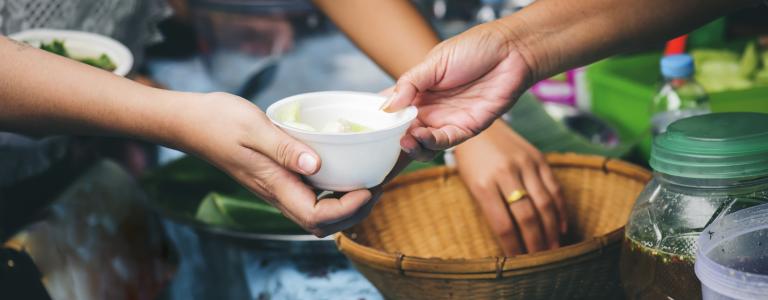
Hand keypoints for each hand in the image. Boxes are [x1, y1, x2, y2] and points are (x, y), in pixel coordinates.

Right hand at [176, 92, 374, 236]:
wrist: (192, 122)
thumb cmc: (219, 121)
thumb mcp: (254, 128)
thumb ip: (284, 148)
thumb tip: (316, 166)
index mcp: (274, 186)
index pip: (318, 218)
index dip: (349, 210)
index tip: (369, 187)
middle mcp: (278, 194)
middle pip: (324, 224)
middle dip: (356, 212)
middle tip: (379, 185)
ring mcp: (278, 188)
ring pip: (320, 214)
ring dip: (348, 205)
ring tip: (370, 180)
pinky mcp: (278, 179)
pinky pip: (312, 196)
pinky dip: (335, 192)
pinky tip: (346, 171)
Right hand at [381, 22, 533, 159]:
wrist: (511, 51)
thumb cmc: (476, 48)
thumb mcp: (435, 61)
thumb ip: (410, 83)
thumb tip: (385, 106)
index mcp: (418, 91)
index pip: (392, 109)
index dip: (379, 120)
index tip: (364, 126)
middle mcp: (430, 109)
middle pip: (404, 132)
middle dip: (392, 141)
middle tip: (383, 140)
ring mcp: (447, 120)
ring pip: (423, 143)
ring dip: (410, 145)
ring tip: (403, 140)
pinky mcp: (467, 128)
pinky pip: (445, 142)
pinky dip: (430, 143)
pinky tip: (420, 137)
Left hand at [454, 121, 565, 254]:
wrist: (479, 127)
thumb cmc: (471, 162)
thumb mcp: (471, 185)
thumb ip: (489, 209)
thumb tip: (510, 242)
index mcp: (483, 184)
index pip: (503, 224)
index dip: (513, 247)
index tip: (517, 263)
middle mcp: (506, 173)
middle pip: (527, 216)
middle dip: (536, 243)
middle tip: (541, 261)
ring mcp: (525, 164)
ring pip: (545, 204)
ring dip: (551, 231)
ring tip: (554, 249)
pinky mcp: (539, 158)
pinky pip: (554, 188)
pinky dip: (560, 210)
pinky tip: (561, 227)